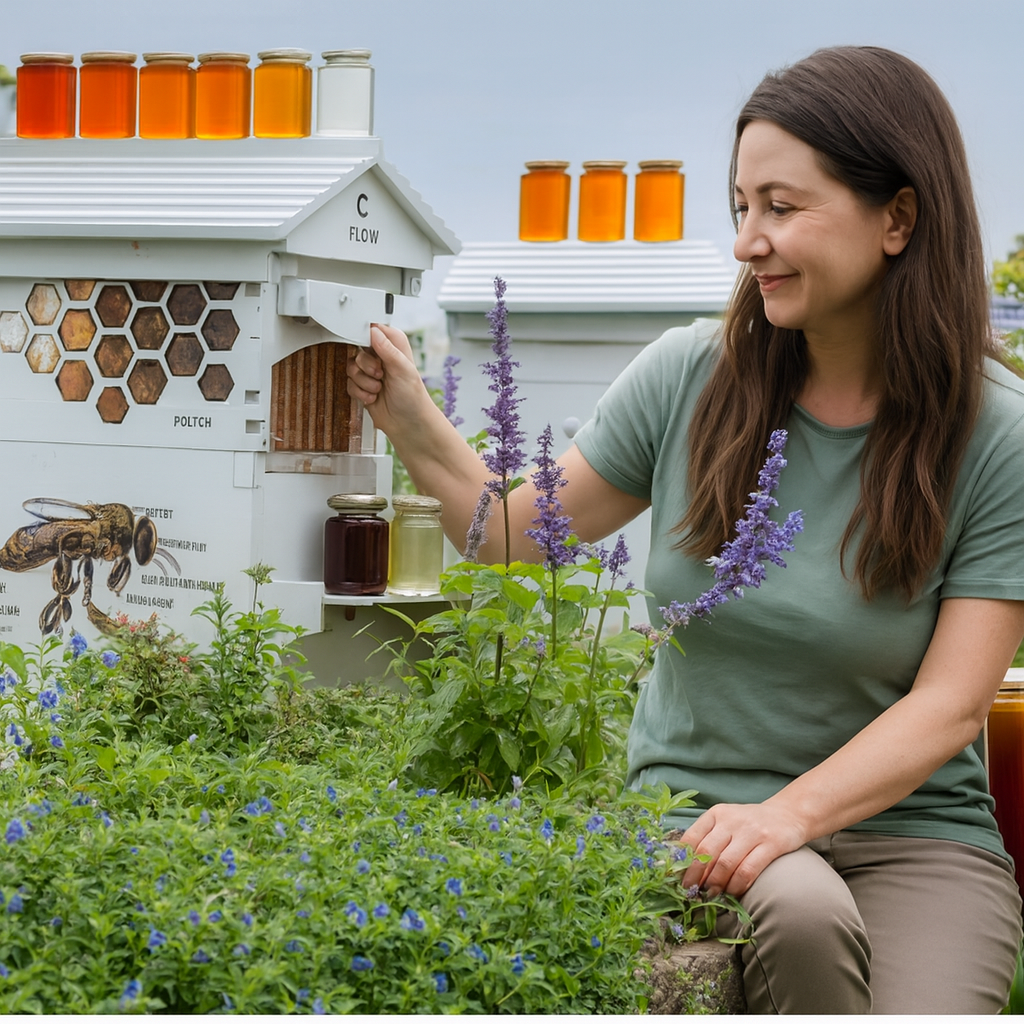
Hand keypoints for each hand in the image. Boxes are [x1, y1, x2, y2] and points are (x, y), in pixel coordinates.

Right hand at [346, 323, 430, 437]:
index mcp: (394, 345)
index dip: (366, 337)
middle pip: (356, 348)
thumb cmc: (413, 398)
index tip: (367, 349)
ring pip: (351, 367)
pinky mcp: (363, 385)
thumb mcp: (403, 369)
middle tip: (379, 374)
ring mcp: (370, 371)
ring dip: (364, 381)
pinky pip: (349, 383)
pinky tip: (373, 397)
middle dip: (366, 366)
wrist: (408, 424)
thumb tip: (373, 331)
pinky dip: (360, 392)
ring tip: (378, 389)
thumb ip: (388, 349)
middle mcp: (381, 355)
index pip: (373, 328)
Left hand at [677, 802, 807, 896]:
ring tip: (711, 895)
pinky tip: (733, 893)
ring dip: (715, 884)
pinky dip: (737, 886)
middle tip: (691, 892)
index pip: (691, 838)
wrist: (788, 814)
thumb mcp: (726, 822)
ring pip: (726, 863)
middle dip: (695, 877)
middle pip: (706, 852)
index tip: (677, 879)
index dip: (682, 862)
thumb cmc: (750, 823)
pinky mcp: (770, 844)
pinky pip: (748, 870)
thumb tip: (686, 869)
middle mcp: (731, 820)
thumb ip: (708, 839)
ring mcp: (751, 831)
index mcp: (716, 814)